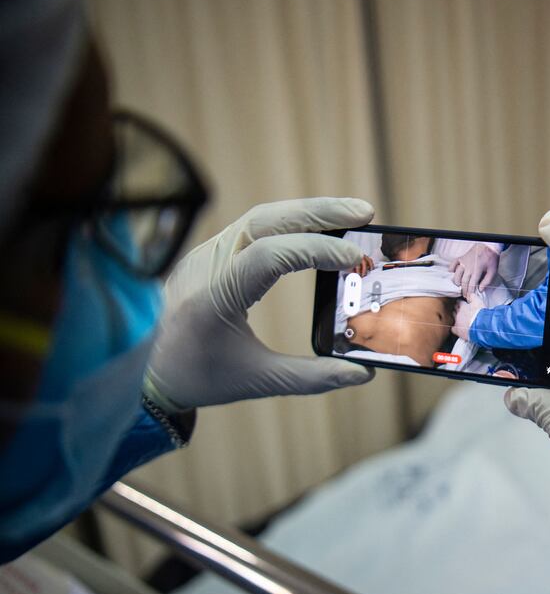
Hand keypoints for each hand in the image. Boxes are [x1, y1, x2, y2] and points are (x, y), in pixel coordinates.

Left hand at [144, 197, 375, 411]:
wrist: (141, 370)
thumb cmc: (196, 376)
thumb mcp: (257, 381)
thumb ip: (312, 378)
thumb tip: (362, 374)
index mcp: (214, 295)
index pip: (270, 255)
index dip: (316, 251)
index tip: (353, 260)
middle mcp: (207, 264)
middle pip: (266, 218)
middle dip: (319, 212)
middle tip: (365, 213)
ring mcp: (207, 253)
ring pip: (261, 216)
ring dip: (308, 212)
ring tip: (353, 215)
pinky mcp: (211, 253)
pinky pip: (254, 226)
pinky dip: (291, 222)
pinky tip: (319, 228)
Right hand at [449, 244, 498, 298]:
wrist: (488, 246)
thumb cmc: (491, 259)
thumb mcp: (493, 271)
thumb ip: (486, 281)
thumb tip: (480, 290)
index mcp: (477, 270)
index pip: (471, 285)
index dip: (469, 293)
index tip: (469, 297)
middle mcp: (468, 266)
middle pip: (463, 282)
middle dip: (463, 290)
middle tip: (465, 295)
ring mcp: (463, 262)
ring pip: (456, 275)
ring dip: (457, 282)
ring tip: (459, 286)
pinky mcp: (461, 258)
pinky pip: (452, 264)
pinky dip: (451, 270)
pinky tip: (453, 274)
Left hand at [451, 293, 484, 340]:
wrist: (481, 326)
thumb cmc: (481, 314)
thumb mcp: (478, 301)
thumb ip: (472, 296)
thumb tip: (469, 294)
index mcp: (463, 306)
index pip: (459, 302)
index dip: (461, 302)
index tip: (463, 303)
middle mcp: (458, 313)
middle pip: (455, 309)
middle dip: (458, 309)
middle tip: (463, 310)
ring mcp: (457, 322)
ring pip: (454, 318)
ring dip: (457, 317)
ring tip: (462, 319)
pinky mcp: (457, 330)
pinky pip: (453, 328)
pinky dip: (455, 328)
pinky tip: (458, 328)